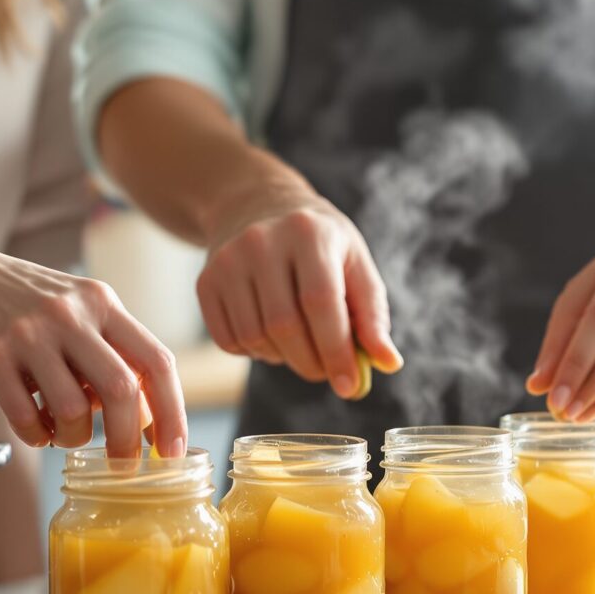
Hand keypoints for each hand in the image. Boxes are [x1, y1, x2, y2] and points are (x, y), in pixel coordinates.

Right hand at [0, 234, 184, 457]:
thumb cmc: (16, 300)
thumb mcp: (72, 308)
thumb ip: (108, 350)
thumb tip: (146, 415)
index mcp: (101, 302)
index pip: (156, 361)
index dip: (174, 414)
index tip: (173, 452)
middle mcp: (69, 314)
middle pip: (121, 390)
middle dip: (127, 440)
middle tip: (123, 465)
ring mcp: (28, 335)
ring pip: (73, 410)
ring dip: (74, 437)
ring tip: (62, 431)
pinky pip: (27, 418)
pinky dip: (37, 436)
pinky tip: (34, 427)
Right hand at [199, 187, 400, 396]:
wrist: (257, 207)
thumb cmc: (319, 244)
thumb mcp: (354, 264)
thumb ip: (372, 315)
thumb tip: (389, 363)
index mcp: (308, 233)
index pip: (320, 302)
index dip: (336, 350)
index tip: (349, 386)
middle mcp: (261, 242)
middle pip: (284, 325)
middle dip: (311, 363)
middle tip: (327, 373)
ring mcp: (227, 261)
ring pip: (255, 337)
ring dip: (282, 358)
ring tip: (299, 344)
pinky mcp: (205, 281)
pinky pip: (228, 341)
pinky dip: (254, 352)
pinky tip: (269, 335)